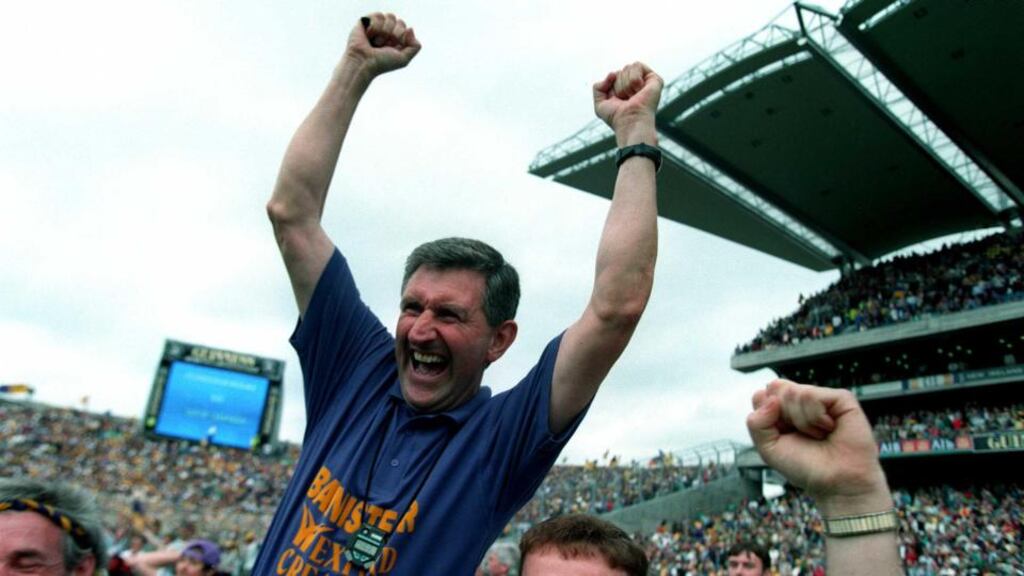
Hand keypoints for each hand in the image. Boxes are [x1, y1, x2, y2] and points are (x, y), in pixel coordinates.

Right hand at [343, 13, 420, 80]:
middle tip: (384, 45)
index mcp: (396, 40)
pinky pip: (379, 15)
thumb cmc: (381, 63)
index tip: (393, 47)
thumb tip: (410, 28)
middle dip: (395, 34)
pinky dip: (375, 27)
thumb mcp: (403, 59)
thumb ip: (415, 46)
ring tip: (376, 42)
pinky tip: (368, 35)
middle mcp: (387, 32)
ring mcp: (377, 26)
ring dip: (385, 31)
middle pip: (400, 22)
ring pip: (390, 17)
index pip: (406, 29)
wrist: (363, 62)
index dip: (402, 37)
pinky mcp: (366, 21)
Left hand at [593, 62, 661, 146]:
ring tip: (633, 97)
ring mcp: (646, 82)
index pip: (613, 75)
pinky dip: (633, 79)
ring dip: (626, 85)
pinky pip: (637, 65)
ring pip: (628, 68)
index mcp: (625, 89)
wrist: (629, 122)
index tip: (618, 102)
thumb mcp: (600, 104)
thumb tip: (613, 73)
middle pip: (620, 71)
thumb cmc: (616, 118)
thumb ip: (598, 87)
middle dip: (619, 86)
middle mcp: (636, 85)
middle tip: (626, 100)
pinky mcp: (654, 79)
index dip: (611, 88)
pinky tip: (639, 91)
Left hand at [746, 379, 890, 515]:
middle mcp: (801, 402)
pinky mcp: (841, 399)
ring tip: (818, 435)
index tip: (782, 434)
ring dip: (802, 422)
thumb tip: (771, 399)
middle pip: (776, 388)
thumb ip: (756, 423)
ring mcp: (821, 398)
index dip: (767, 416)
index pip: (762, 395)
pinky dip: (816, 418)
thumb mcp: (768, 448)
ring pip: (794, 392)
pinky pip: (812, 396)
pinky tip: (829, 428)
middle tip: (801, 435)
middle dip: (784, 417)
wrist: (836, 483)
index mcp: (782, 410)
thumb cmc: (806, 467)